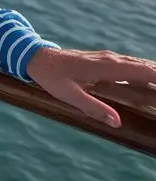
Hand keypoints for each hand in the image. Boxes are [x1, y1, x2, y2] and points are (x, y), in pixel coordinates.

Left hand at [27, 46, 155, 127]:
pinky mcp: (104, 60)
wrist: (37, 58)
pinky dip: (145, 70)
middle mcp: (111, 59)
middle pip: (146, 66)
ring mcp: (108, 58)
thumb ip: (94, 109)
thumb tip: (118, 123)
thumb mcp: (69, 95)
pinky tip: (150, 77)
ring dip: (154, 72)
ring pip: (139, 63)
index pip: (143, 72)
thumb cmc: (52, 77)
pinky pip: (131, 64)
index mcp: (106, 67)